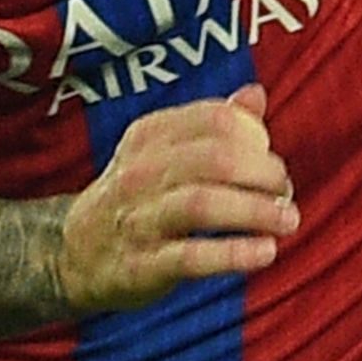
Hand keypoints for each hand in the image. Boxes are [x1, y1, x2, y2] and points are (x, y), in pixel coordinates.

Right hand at [59, 85, 295, 313]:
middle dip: (262, 173)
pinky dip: (234, 254)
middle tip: (285, 191)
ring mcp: (138, 220)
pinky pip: (192, 257)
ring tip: (287, 220)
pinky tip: (265, 252)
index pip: (214, 120)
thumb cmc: (136, 197)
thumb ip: (209, 124)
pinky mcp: (141, 266)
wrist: (74, 253)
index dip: (254, 136)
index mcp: (148, 137)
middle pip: (214, 159)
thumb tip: (255, 95)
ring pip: (202, 204)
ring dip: (255, 211)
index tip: (270, 158)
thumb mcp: (161, 152)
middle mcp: (140, 173)